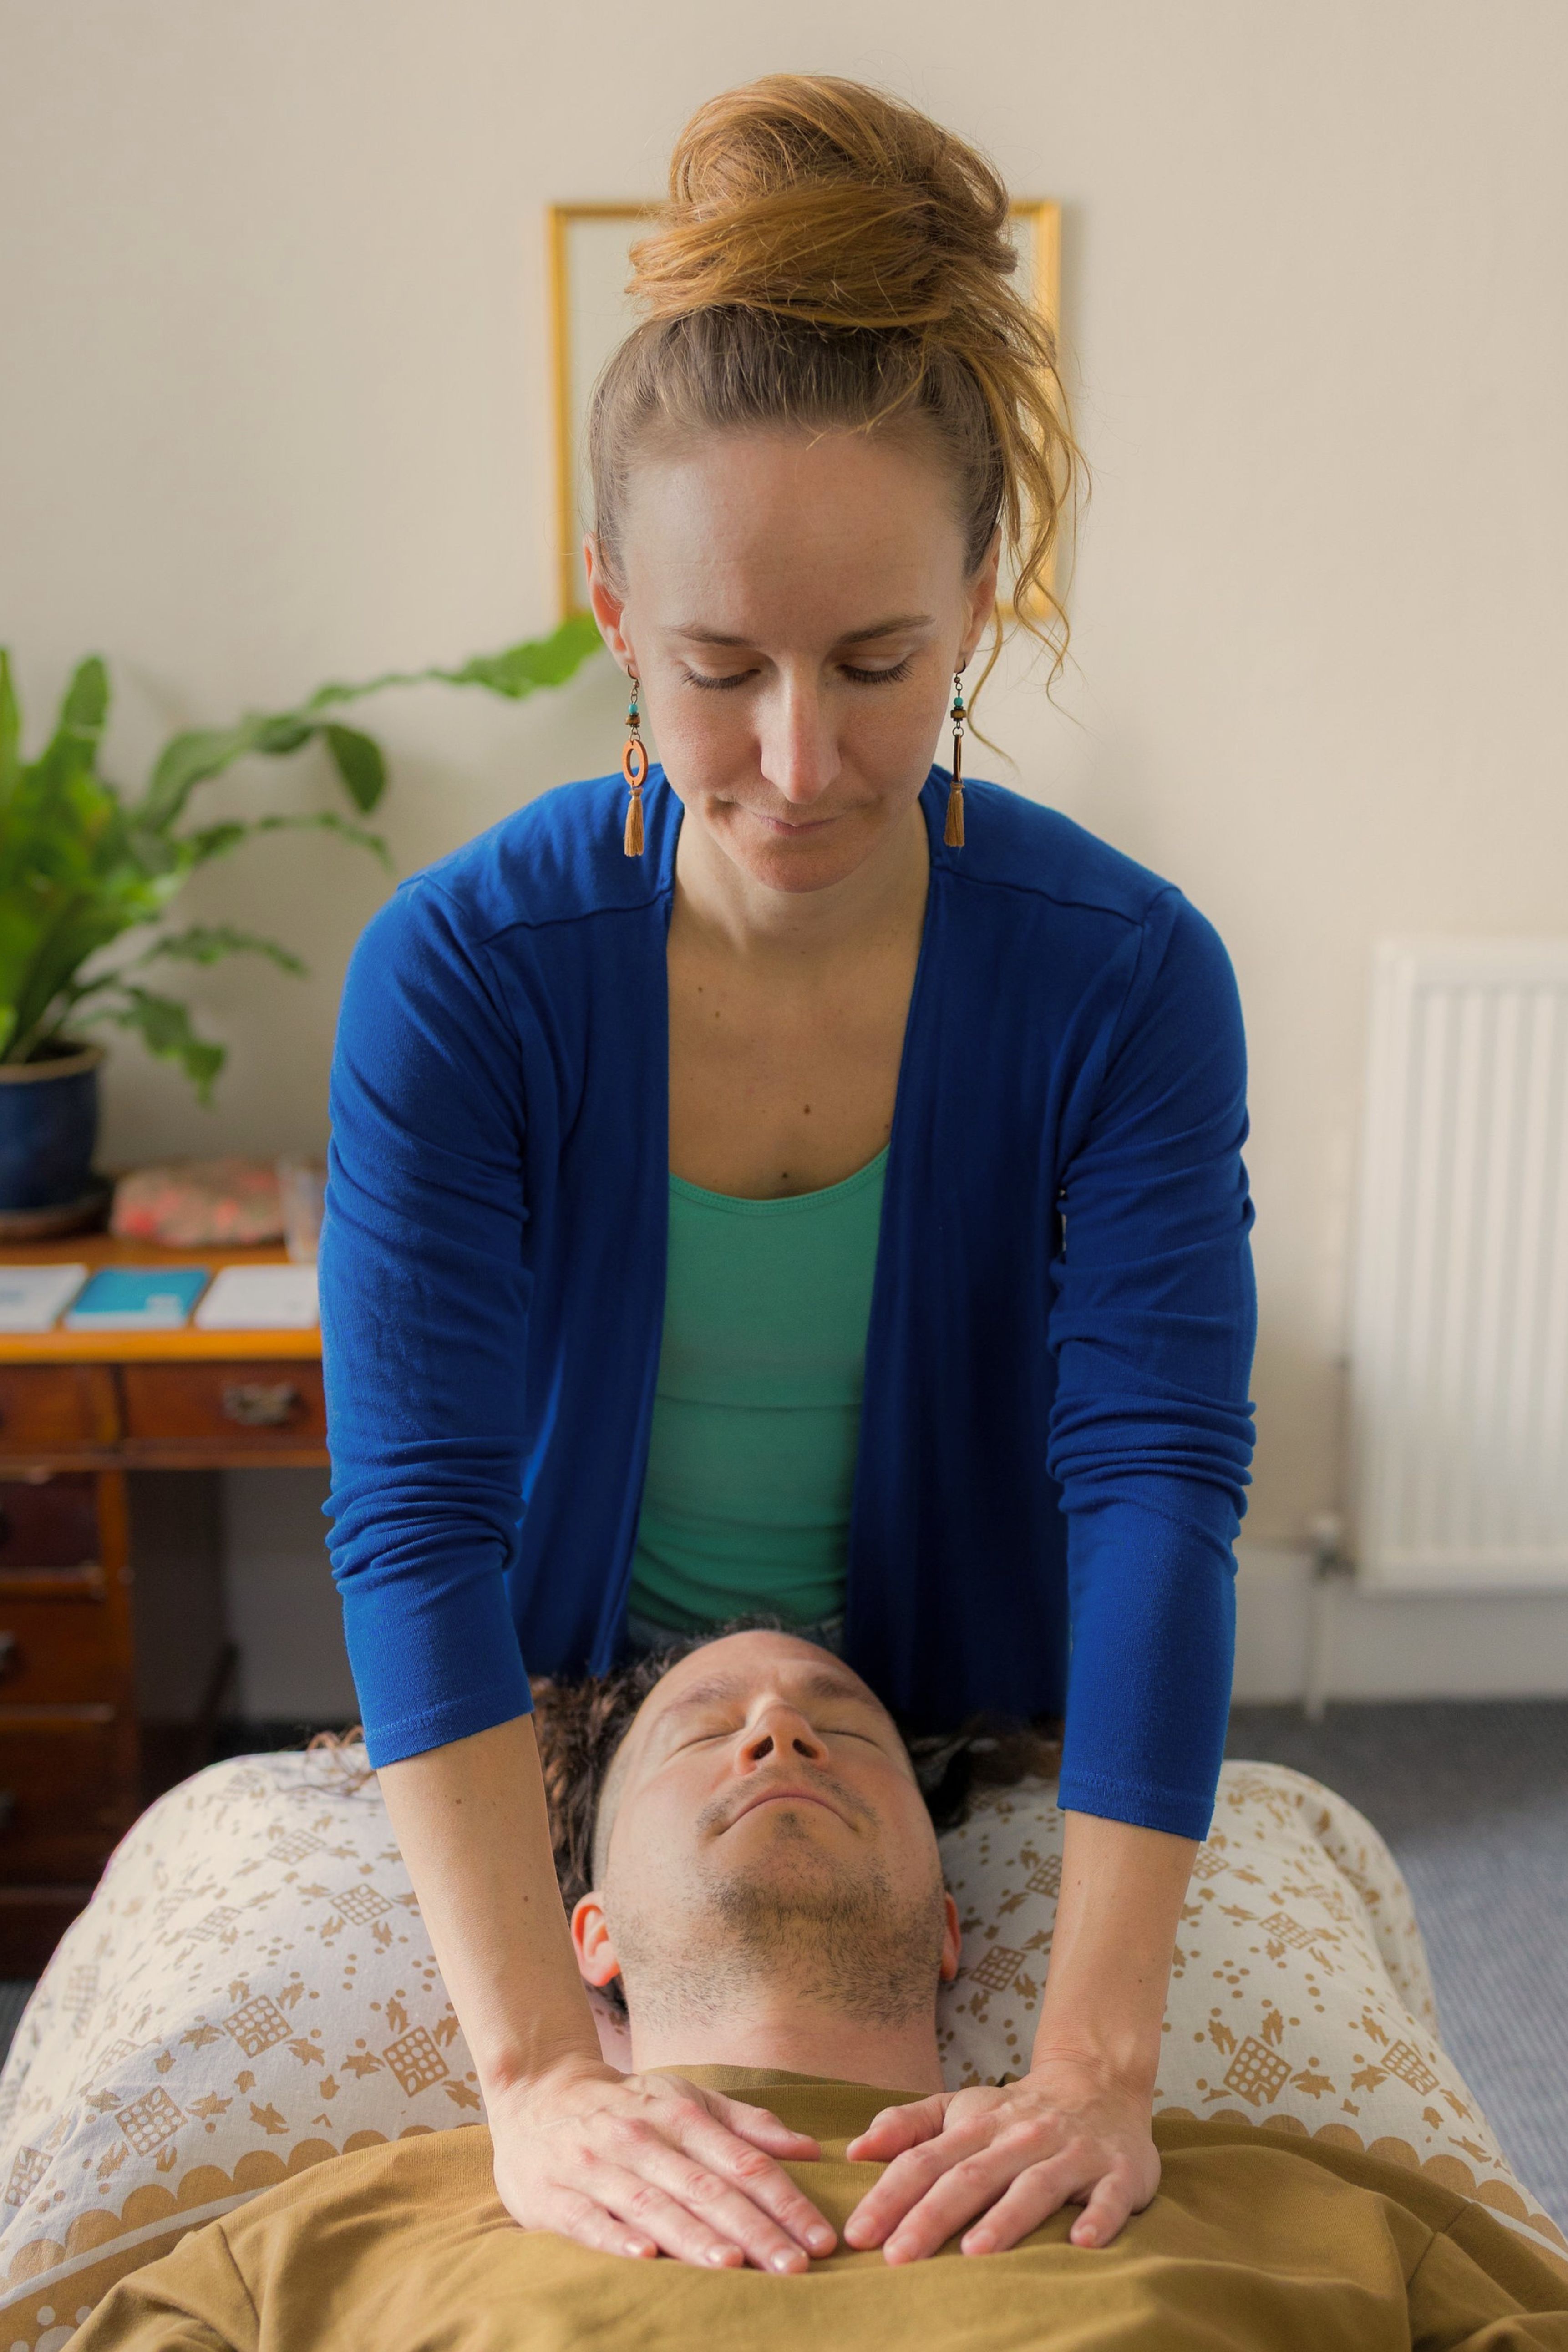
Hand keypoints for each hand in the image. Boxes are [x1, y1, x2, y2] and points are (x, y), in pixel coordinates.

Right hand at [488, 2054, 837, 2270]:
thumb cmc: (627, 2105)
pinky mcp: (554, 2195)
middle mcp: (642, 2139)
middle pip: (707, 2189)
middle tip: (795, 2265)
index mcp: (680, 2115)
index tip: (819, 2238)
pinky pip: (589, 2220)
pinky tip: (645, 2256)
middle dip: (754, 2230)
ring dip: (694, 2236)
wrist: (536, 2090)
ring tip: (733, 2263)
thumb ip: (746, 2125)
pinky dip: (617, 2238)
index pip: (743, 2163)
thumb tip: (808, 2150)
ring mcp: (597, 2166)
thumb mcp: (687, 2099)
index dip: (784, 2202)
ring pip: (654, 2205)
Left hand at [841, 2053, 1159, 2261]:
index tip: (859, 2234)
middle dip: (932, 2217)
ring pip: (1035, 2186)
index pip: (926, 2161)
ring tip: (973, 2254)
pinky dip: (1098, 2218)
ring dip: (1005, 2219)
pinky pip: (1110, 2197)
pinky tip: (1081, 2244)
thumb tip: (855, 2151)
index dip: (890, 2196)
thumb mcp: (960, 2109)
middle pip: (971, 2176)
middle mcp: (1022, 2137)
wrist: (1099, 2080)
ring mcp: (1072, 2153)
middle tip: (896, 2258)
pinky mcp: (1119, 2172)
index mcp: (979, 2127)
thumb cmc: (1017, 2111)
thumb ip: (908, 2126)